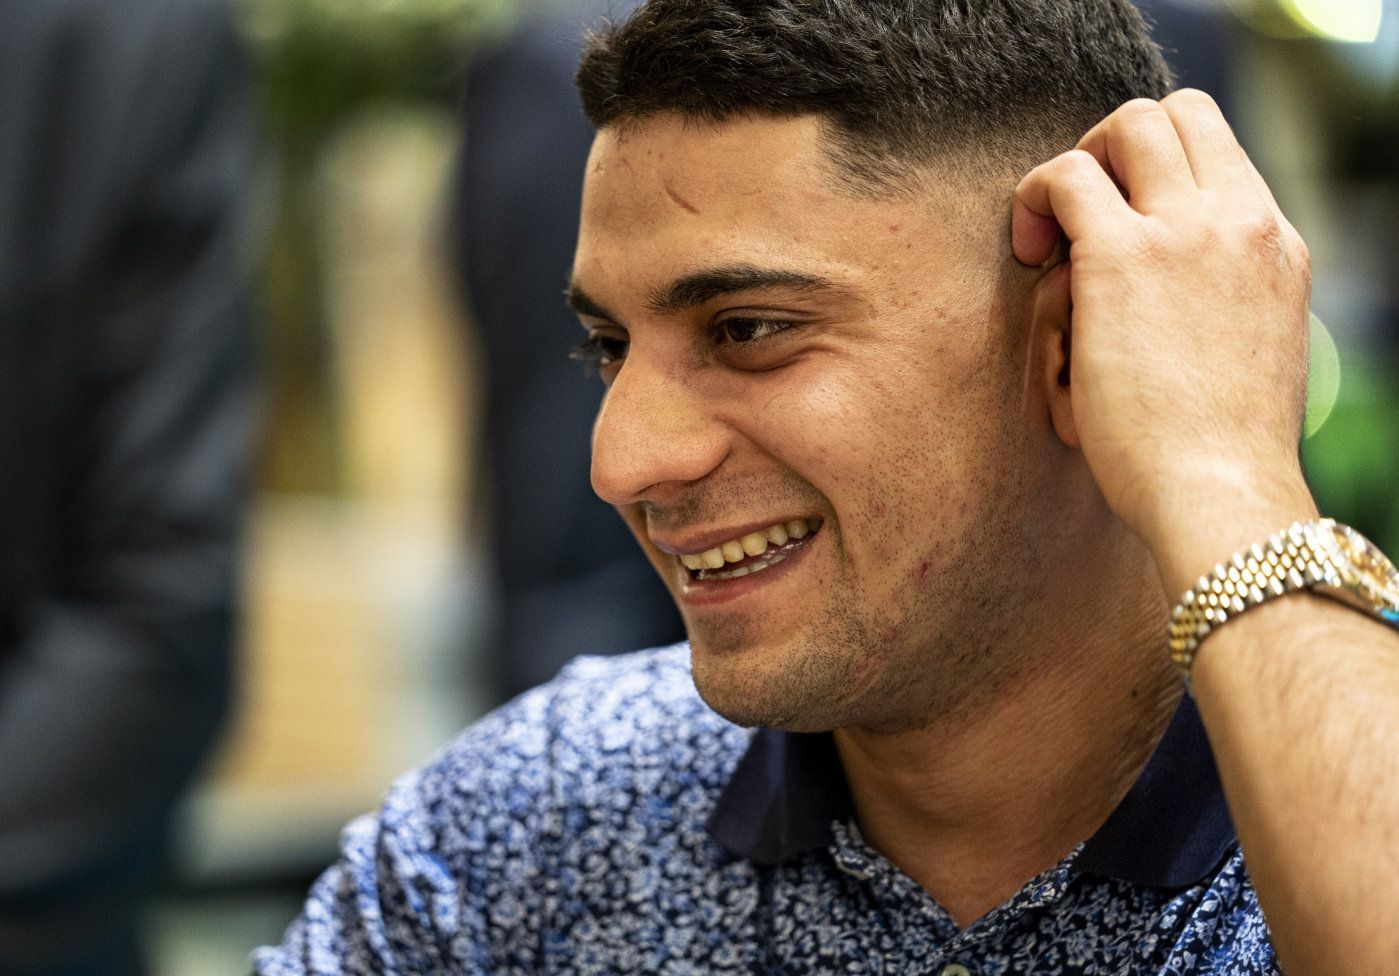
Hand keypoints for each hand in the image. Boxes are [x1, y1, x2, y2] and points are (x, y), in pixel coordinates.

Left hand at [1012, 90, 1317, 592]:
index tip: (1120, 225)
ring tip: (1049, 234)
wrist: (1222, 491)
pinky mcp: (1123, 257)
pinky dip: (1035, 194)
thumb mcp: (1246, 355)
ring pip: (1127, 125)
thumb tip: (1168, 308)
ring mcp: (1186, 231)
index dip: (1156, 173)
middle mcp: (1240, 221)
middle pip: (1177, 115)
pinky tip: (1029, 248)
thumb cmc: (1219, 453)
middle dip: (1114, 148)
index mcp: (1275, 244)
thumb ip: (1218, 306)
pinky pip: (1067, 176)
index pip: (1218, 154)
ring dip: (1076, 164)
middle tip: (1078, 214)